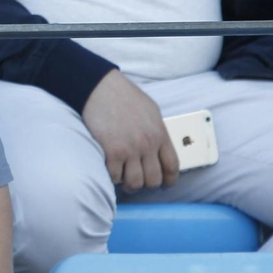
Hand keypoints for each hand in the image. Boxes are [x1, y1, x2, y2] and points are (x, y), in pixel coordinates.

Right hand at [81, 70, 178, 192]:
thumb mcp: (151, 111)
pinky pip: (115, 177)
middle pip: (154, 180)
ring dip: (129, 184)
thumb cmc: (123, 96)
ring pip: (136, 183)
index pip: (172, 166)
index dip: (169, 180)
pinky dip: (113, 177)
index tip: (164, 183)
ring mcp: (130, 149)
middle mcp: (148, 144)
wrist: (100, 87)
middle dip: (147, 184)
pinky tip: (110, 169)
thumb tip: (158, 149)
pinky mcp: (112, 151)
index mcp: (160, 133)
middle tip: (138, 180)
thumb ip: (157, 131)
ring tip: (123, 178)